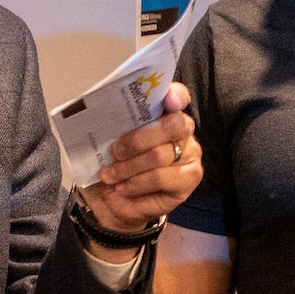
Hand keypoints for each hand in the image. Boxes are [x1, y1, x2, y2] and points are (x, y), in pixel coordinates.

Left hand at [80, 81, 201, 243]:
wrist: (110, 197)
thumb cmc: (113, 161)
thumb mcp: (108, 139)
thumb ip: (117, 122)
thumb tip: (104, 111)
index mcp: (165, 112)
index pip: (178, 96)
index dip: (176, 95)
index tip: (168, 99)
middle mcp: (183, 130)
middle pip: (173, 126)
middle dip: (138, 139)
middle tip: (114, 152)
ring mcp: (190, 155)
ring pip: (160, 156)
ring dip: (128, 167)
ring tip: (109, 175)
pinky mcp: (188, 179)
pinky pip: (160, 178)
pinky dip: (136, 183)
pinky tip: (123, 187)